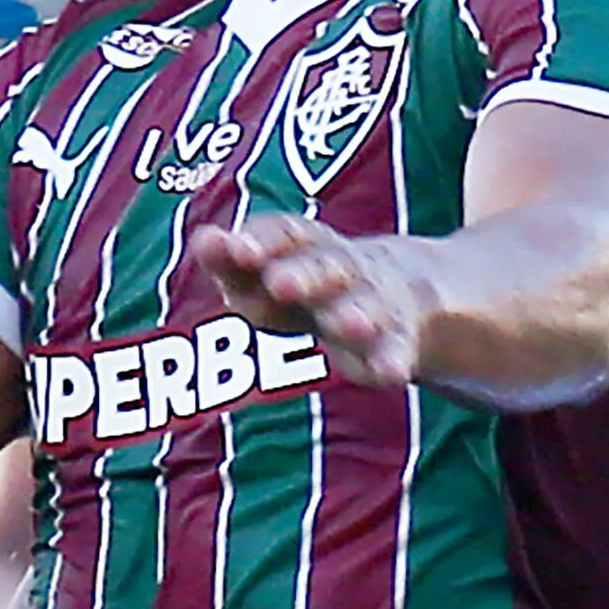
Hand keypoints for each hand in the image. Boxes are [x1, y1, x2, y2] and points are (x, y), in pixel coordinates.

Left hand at [190, 214, 436, 386]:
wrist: (405, 289)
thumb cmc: (315, 283)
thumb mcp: (274, 271)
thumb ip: (234, 263)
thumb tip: (203, 239)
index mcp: (309, 247)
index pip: (286, 234)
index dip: (262, 241)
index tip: (237, 249)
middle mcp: (345, 268)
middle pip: (325, 268)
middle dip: (304, 274)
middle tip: (280, 283)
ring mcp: (377, 301)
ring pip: (365, 305)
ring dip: (354, 313)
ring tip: (342, 324)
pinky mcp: (400, 339)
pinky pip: (397, 349)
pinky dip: (392, 359)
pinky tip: (389, 374)